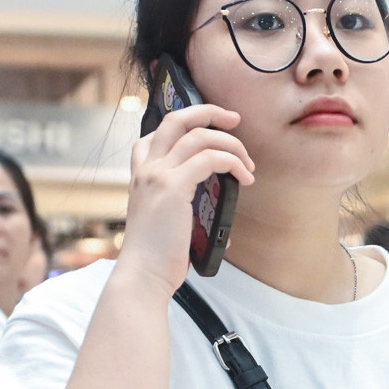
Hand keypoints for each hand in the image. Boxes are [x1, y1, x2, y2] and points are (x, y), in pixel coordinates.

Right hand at [115, 101, 255, 293]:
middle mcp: (146, 169)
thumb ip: (184, 209)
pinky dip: (232, 162)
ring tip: (248, 164)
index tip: (210, 130)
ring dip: (231, 143)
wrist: (143, 276)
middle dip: (208, 112)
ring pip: (198, 136)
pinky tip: (245, 178)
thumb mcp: (166, 223)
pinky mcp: (172, 187)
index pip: (156, 133)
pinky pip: (209, 158)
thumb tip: (218, 218)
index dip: (184, 124)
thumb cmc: (157, 258)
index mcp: (140, 176)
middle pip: (176, 119)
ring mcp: (156, 175)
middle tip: (234, 119)